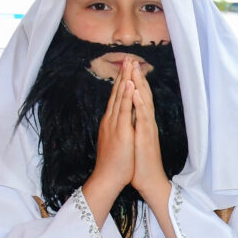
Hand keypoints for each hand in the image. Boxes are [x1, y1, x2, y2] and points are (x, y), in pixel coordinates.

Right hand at [86, 59, 136, 213]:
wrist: (107, 179)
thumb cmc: (114, 164)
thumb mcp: (115, 142)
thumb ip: (117, 130)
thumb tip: (119, 123)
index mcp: (111, 122)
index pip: (116, 98)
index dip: (121, 83)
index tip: (127, 69)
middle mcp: (110, 120)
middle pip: (117, 93)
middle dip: (123, 75)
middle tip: (128, 58)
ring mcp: (114, 124)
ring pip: (119, 97)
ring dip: (125, 79)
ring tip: (129, 64)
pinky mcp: (120, 131)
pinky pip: (123, 110)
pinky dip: (126, 96)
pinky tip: (129, 84)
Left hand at [127, 58, 170, 202]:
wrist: (148, 181)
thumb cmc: (140, 164)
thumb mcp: (134, 140)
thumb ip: (133, 127)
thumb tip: (128, 116)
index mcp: (142, 123)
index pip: (138, 98)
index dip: (134, 82)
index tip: (129, 67)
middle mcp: (146, 123)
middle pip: (143, 96)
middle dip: (137, 77)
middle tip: (133, 60)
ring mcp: (147, 129)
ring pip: (144, 102)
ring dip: (139, 85)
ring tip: (135, 70)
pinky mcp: (146, 137)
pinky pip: (142, 117)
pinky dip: (139, 103)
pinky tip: (135, 92)